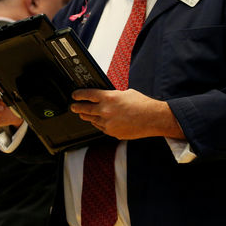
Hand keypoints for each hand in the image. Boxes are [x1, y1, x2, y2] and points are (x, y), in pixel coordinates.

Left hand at [70, 88, 184, 140]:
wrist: (152, 118)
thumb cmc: (142, 104)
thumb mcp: (125, 93)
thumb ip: (113, 95)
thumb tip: (106, 97)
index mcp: (109, 98)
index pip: (88, 95)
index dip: (78, 95)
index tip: (74, 95)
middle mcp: (106, 111)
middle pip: (85, 109)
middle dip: (77, 107)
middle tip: (73, 106)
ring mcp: (108, 123)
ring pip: (91, 119)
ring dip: (86, 116)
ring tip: (83, 114)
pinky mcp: (112, 132)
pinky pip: (100, 127)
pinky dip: (98, 123)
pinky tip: (97, 121)